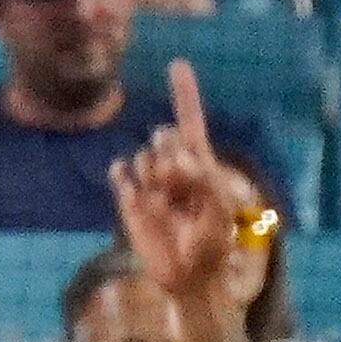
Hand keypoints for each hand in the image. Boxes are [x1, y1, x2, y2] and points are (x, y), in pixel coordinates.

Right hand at [105, 63, 261, 320]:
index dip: (185, 94)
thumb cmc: (212, 244)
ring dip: (155, 175)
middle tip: (182, 187)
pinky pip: (122, 173)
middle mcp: (172, 168)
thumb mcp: (218, 210)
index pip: (189, 124)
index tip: (178, 64)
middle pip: (163, 137)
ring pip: (143, 156)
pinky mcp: (129, 198)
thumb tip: (172, 154)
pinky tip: (138, 193)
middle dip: (173, 157)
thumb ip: (200, 177)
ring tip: (168, 206)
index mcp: (199, 166)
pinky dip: (126, 177)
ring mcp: (149, 181)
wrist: (189, 277)